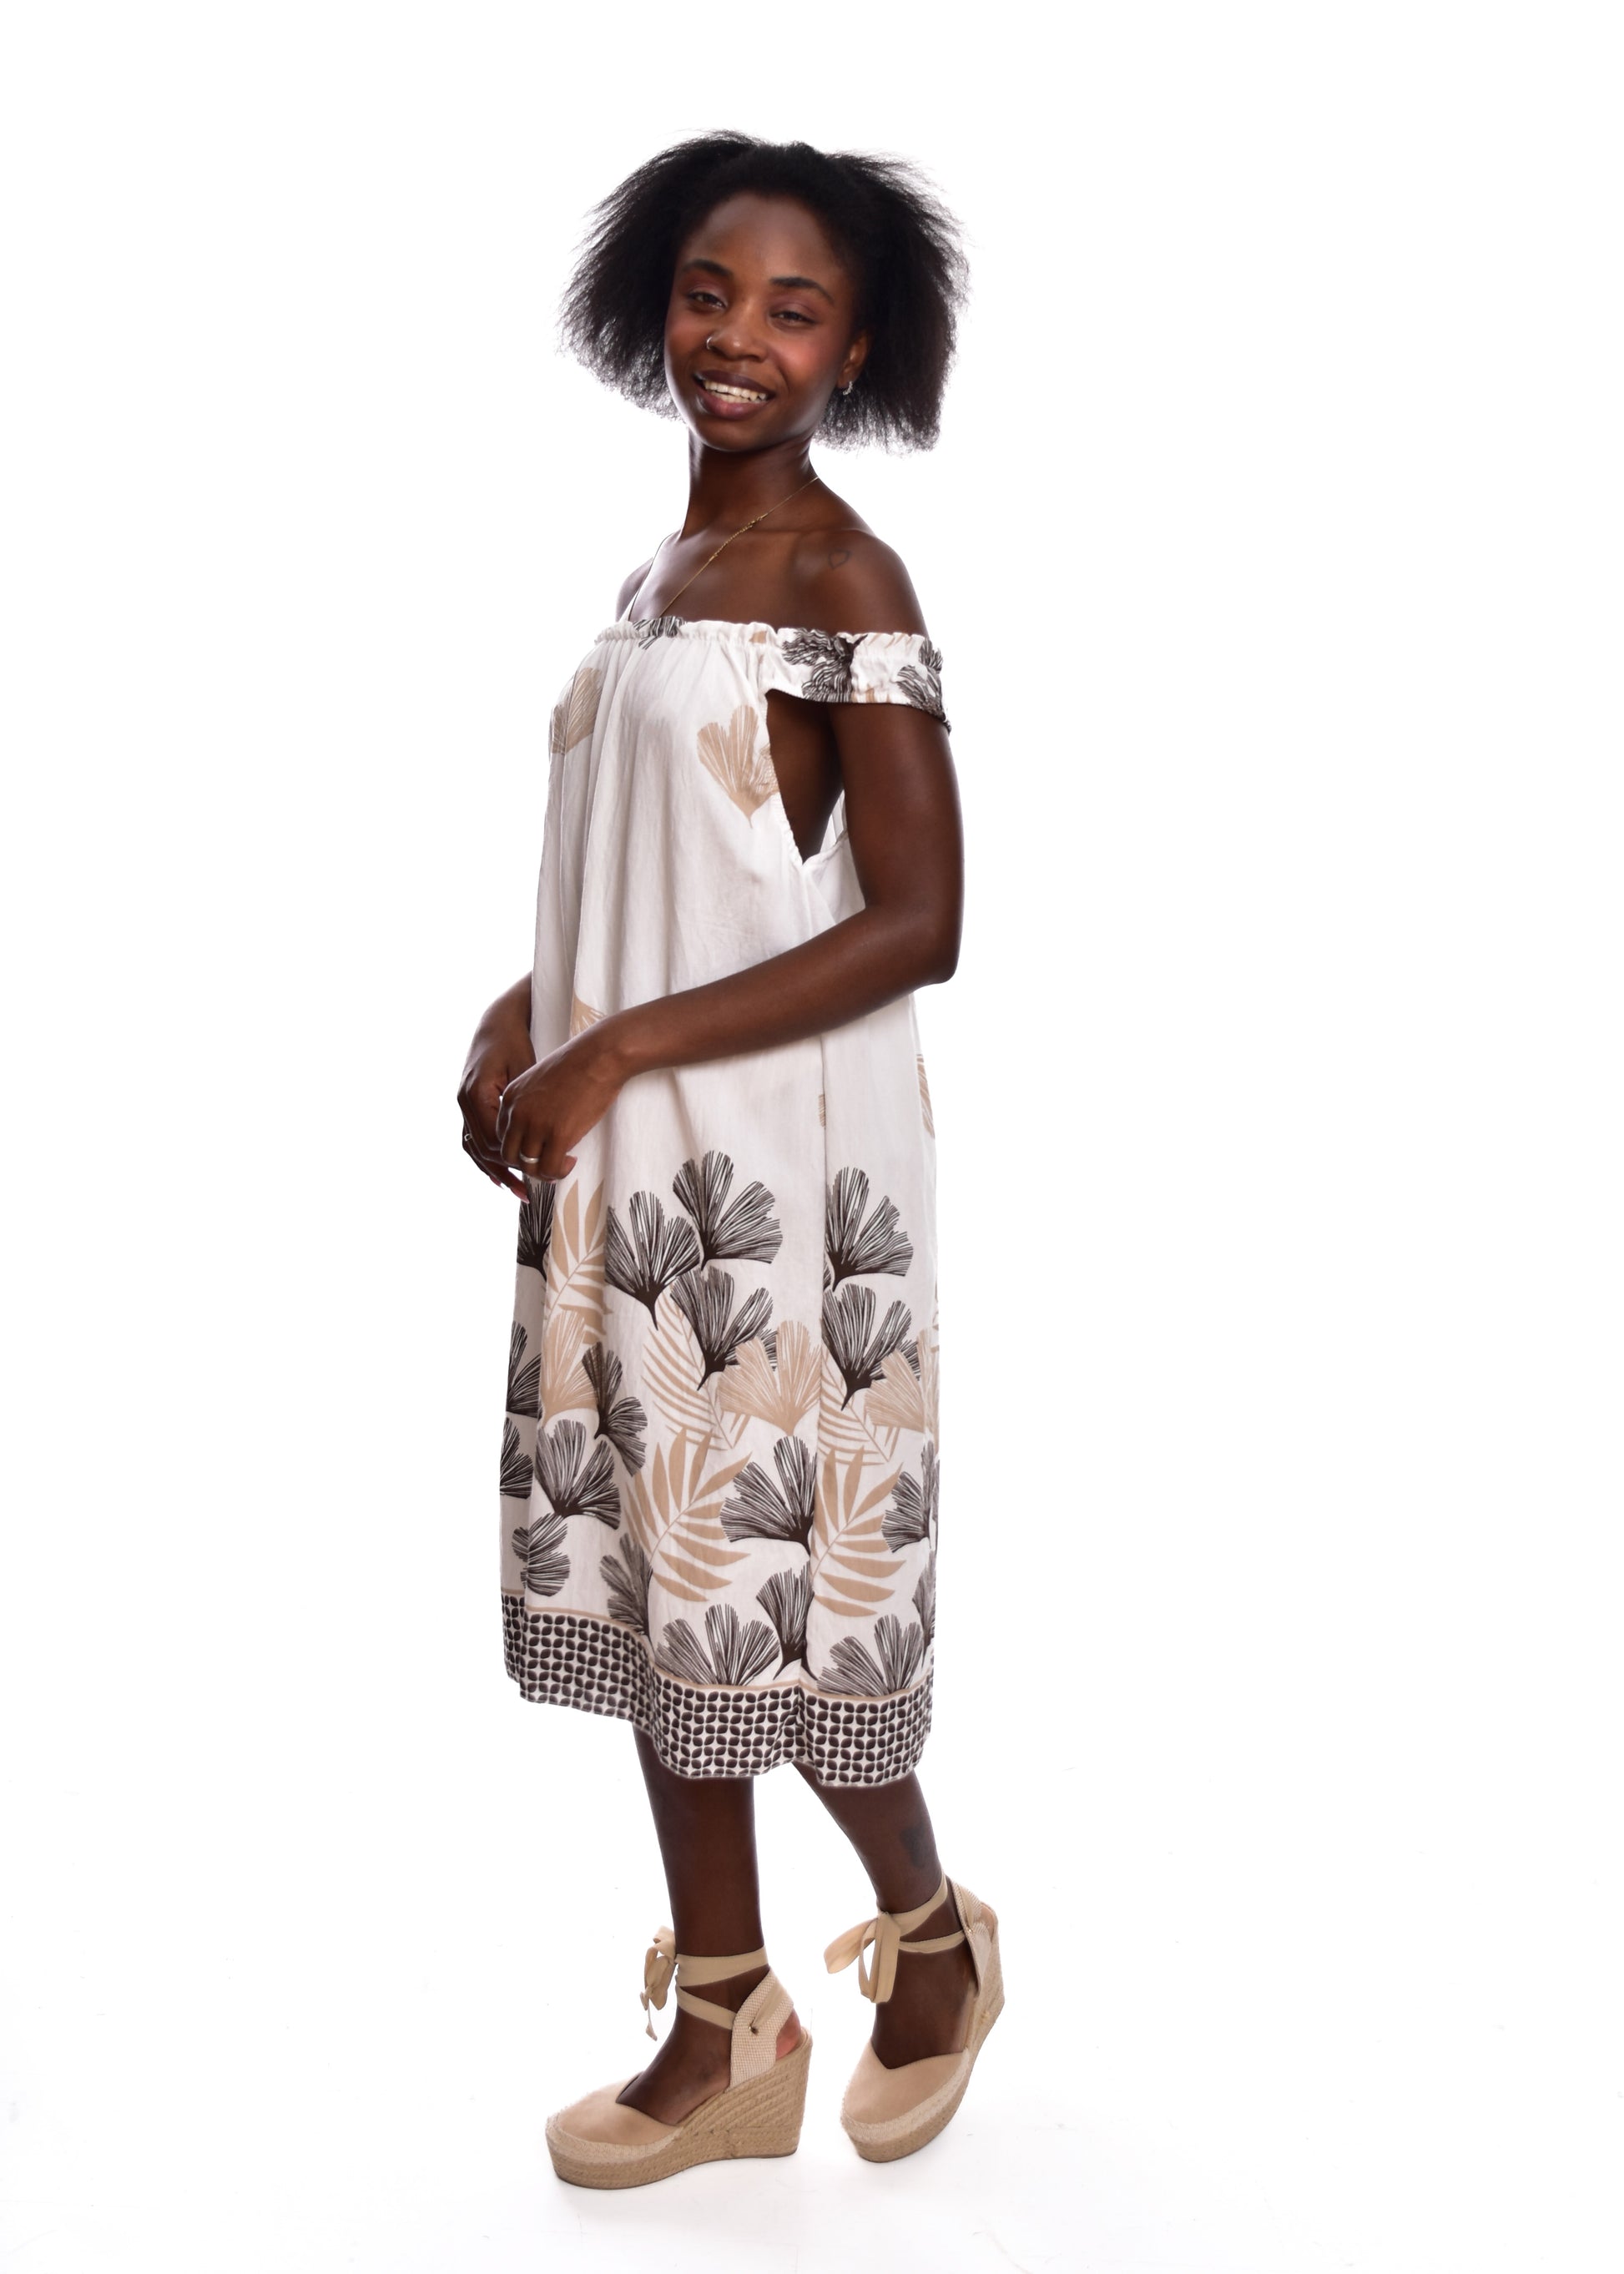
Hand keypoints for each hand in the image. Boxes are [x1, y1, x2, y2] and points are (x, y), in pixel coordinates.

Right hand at [458, 980, 535, 1196]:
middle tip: (532, 1189)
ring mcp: (463, 1103)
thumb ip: (528, 1105)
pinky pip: (473, 1138)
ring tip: (519, 1192)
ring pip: (474, 1147)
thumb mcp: (526, 1071)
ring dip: (496, 1170)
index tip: (540, 1170)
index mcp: (476, 1093)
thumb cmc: (517, 1043)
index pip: (493, 1141)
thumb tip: (542, 1140)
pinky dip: (485, 1158)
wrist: (498, 1022)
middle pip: (484, 1148)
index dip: (516, 1159)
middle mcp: (464, 1100)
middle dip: (508, 1170)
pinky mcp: (469, 1104)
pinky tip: (500, 1176)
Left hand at [495, 1023, 629, 1182]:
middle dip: (527, 1164)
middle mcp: (518, 1113)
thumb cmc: (578, 1065)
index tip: (538, 1147)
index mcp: (511, 1098)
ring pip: (528, 1166)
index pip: (501, 1136)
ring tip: (563, 1162)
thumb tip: (539, 1128)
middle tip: (548, 1161)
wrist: (599, 1056)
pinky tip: (571, 1161)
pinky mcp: (558, 1135)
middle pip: (509, 1155)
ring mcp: (537, 1125)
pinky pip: (550, 1168)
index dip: (519, 1147)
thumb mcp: (540, 1081)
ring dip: (545, 1171)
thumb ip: (531, 1103)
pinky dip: (559, 1172)